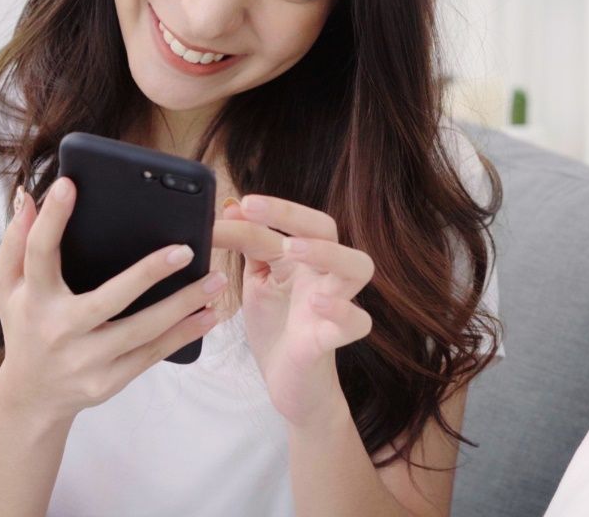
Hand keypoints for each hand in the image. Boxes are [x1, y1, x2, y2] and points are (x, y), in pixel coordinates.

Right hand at [0, 177, 228, 423]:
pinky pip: (152, 354)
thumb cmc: (26, 326)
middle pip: (108, 299)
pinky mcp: (107, 382)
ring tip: (216, 279)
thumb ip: (16, 242)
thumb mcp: (9, 287)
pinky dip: (184, 334)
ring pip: (142, 331)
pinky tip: (208, 315)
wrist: (31, 397)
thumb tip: (27, 198)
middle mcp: (59, 331)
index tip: (69, 184)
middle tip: (186, 249)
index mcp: (34, 300)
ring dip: (184, 305)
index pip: (39, 254)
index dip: (52, 219)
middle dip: (148, 273)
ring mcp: (85, 361)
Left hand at [212, 195, 374, 428]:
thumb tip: (229, 209)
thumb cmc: (277, 327)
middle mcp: (324, 276)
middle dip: (294, 216)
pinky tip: (317, 303)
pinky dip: (342, 310)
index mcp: (305, 259)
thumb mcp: (256, 282)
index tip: (239, 203)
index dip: (271, 209)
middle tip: (254, 210)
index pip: (298, 221)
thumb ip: (248, 247)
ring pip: (358, 267)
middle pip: (329, 230)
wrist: (288, 384)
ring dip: (327, 252)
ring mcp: (333, 306)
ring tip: (291, 249)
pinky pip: (357, 322)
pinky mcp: (332, 340)